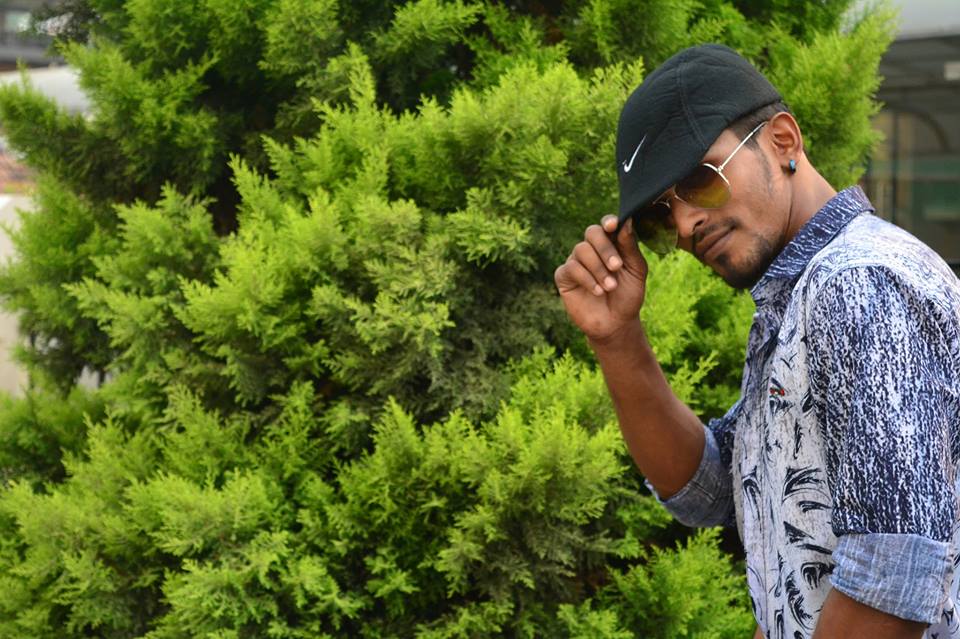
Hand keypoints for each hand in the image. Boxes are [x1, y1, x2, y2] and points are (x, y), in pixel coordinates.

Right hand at [554, 214, 648, 343]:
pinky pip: (571, 267)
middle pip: (592, 233)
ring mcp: (577, 261)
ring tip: (610, 287)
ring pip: (581, 250)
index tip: (614, 225)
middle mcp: (592, 249)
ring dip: (598, 269)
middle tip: (617, 267)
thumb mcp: (636, 271)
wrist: (616, 323)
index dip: (608, 222)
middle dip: (605, 248)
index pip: (607, 225)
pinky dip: (587, 279)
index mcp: (612, 244)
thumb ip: (630, 247)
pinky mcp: (564, 276)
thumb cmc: (628, 296)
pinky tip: (598, 291)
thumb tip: (626, 222)